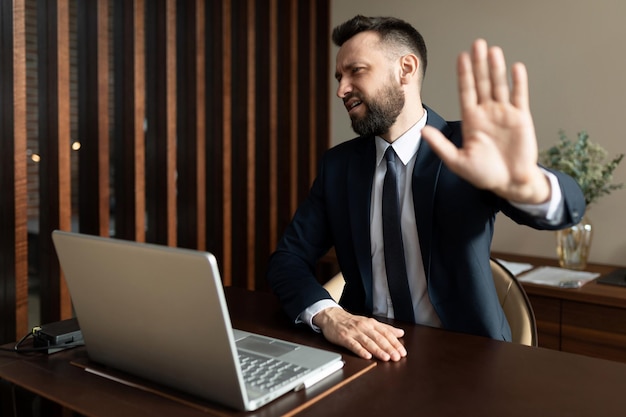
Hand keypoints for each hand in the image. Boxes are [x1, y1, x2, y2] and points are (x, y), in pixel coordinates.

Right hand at [312, 307, 406, 361]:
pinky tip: (367, 356)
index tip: (402, 352)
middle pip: (379, 338)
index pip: (386, 333)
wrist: (332, 317)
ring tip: (386, 358)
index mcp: (371, 323)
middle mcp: (364, 327)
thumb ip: (385, 328)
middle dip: (389, 348)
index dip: (395, 343)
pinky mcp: (344, 337)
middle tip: (397, 357)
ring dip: (378, 350)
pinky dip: (361, 350)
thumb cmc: (351, 321)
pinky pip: (353, 345)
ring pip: (368, 342)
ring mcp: (354, 332)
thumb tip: (400, 333)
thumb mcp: (370, 322)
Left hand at [421, 39, 550, 204]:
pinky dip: (518, 82)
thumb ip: (440, 145)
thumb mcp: (457, 161)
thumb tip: (422, 130)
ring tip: (493, 51)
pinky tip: (515, 68)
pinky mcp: (521, 118)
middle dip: (478, 64)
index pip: (465, 92)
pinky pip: (520, 96)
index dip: (463, 75)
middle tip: (477, 44)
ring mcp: (504, 113)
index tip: (461, 57)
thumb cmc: (483, 174)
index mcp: (471, 120)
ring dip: (496, 69)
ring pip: (499, 86)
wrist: (509, 183)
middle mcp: (487, 112)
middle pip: (481, 83)